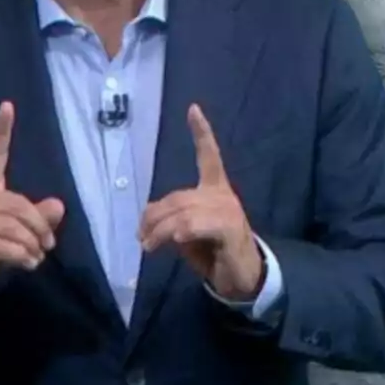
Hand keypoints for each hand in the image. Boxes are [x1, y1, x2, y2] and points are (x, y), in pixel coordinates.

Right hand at [0, 102, 64, 313]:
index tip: (8, 105)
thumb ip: (37, 218)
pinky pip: (0, 245)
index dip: (0, 131)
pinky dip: (19, 255)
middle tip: (48, 245)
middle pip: (17, 204)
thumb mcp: (16, 232)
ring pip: (11, 227)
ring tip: (36, 257)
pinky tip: (27, 263)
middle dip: (39, 226)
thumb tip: (58, 206)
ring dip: (30, 245)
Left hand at [138, 105, 262, 300]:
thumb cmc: (215, 252)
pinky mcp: (229, 227)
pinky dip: (178, 233)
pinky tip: (172, 242)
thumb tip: (148, 222)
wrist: (243, 276)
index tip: (193, 109)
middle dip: (153, 217)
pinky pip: (194, 225)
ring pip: (182, 213)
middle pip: (177, 197)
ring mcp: (227, 209)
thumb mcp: (188, 233)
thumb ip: (173, 219)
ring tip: (149, 247)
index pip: (209, 155)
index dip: (202, 132)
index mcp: (215, 189)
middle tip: (141, 238)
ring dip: (160, 231)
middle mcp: (222, 194)